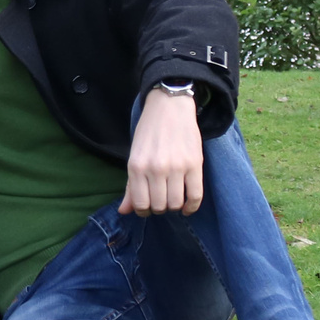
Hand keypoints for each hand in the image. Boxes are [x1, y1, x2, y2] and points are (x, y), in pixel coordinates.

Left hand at [121, 87, 204, 216]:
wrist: (169, 107)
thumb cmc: (149, 132)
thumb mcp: (134, 156)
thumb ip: (130, 186)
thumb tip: (124, 212)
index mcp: (136, 166)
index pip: (141, 204)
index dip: (144, 210)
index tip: (147, 207)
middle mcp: (155, 169)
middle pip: (159, 206)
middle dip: (159, 208)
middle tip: (161, 199)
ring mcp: (176, 167)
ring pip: (176, 203)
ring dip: (174, 206)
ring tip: (172, 197)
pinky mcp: (195, 164)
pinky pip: (195, 196)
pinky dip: (191, 207)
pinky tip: (186, 206)